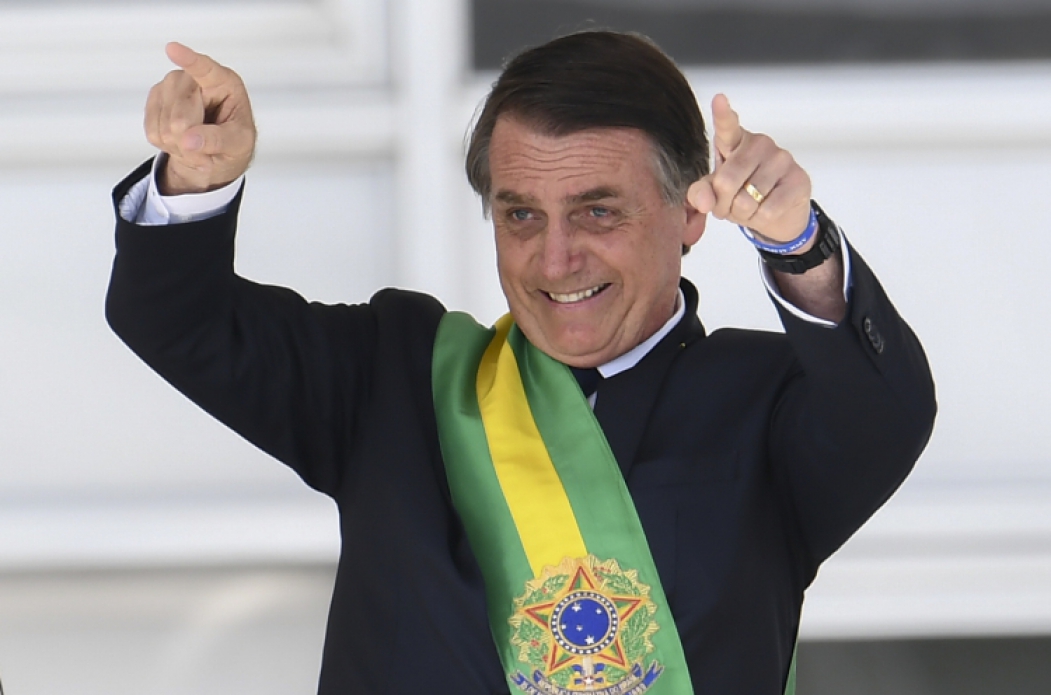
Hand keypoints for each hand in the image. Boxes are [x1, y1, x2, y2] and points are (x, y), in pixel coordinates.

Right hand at [144, 42, 256, 194]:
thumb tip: (189, 140)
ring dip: (181, 146)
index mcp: (224, 82)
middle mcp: (194, 79)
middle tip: (208, 148)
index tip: (172, 48)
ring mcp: (171, 86)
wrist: (216, 152)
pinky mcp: (155, 100)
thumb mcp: (240, 144)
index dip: (188, 60)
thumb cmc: (234, 140)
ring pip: (163, 127)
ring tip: (198, 144)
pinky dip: (168, 145)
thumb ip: (219, 140)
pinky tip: (182, 142)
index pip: (204, 69)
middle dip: (191, 141)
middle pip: (180, 118)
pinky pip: (153, 131)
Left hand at [687, 94, 811, 245]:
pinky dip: (760, 220)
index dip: (723, 114)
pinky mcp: (798, 180)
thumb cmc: (742, 195)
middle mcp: (760, 144)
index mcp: (735, 141)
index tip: (719, 99)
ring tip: (751, 207)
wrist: (779, 215)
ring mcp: (782, 159)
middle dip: (723, 205)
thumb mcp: (715, 193)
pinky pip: (767, 211)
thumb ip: (701, 193)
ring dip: (743, 214)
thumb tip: (704, 202)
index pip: (727, 126)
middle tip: (730, 206)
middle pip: (727, 181)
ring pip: (746, 201)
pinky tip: (767, 211)